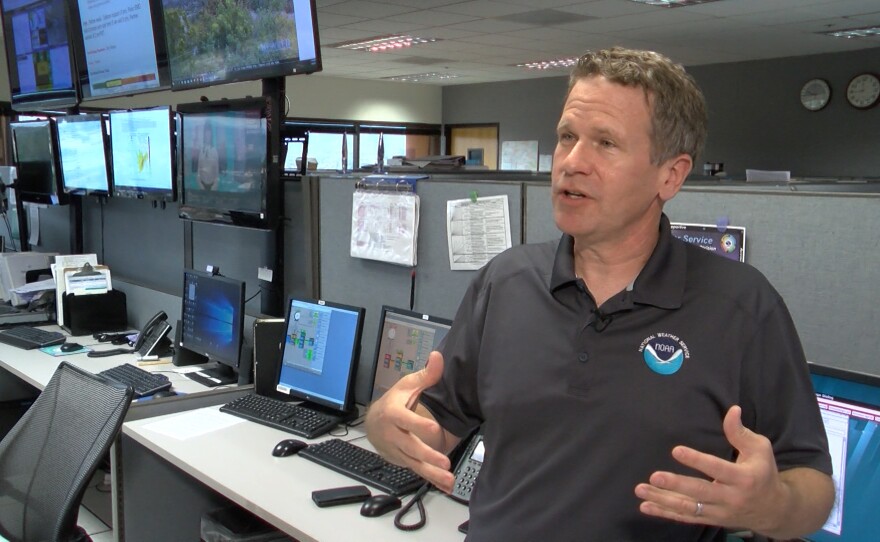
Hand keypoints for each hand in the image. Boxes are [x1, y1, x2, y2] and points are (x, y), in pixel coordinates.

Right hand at [365, 351, 455, 491]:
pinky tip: (446, 485)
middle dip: (427, 455)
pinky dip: (432, 480)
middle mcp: (394, 434)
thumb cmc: (395, 402)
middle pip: (410, 446)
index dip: (417, 424)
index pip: (405, 420)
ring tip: (448, 478)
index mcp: (394, 414)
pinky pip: (419, 472)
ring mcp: (398, 450)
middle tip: (444, 461)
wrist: (374, 423)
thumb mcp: (407, 386)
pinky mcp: (405, 461)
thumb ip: (426, 375)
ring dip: (432, 472)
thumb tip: (437, 357)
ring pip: (415, 463)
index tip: (434, 429)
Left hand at [635, 405, 786, 533]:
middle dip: (676, 484)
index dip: (696, 460)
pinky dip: (665, 513)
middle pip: (700, 492)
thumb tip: (732, 410)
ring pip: (688, 507)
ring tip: (641, 490)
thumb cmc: (763, 473)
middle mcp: (731, 497)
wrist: (774, 510)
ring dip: (662, 500)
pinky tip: (646, 506)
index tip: (676, 450)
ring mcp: (719, 511)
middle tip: (654, 476)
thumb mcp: (760, 449)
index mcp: (744, 478)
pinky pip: (685, 517)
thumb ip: (740, 432)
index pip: (717, 468)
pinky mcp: (710, 519)